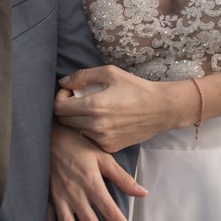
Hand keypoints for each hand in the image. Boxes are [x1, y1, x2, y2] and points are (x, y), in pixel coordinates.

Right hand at [48, 124, 144, 220]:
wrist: (48, 136)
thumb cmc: (77, 145)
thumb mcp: (103, 156)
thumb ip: (122, 177)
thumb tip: (142, 192)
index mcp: (91, 184)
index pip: (111, 210)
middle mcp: (75, 194)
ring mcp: (59, 197)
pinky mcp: (47, 197)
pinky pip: (47, 219)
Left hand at [55, 65, 192, 150]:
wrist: (161, 109)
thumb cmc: (136, 88)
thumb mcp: (110, 73)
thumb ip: (83, 76)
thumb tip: (63, 83)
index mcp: (93, 106)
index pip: (59, 108)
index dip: (60, 97)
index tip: (69, 92)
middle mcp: (95, 126)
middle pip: (64, 121)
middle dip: (67, 109)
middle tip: (79, 100)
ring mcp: (102, 139)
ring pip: (76, 130)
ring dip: (78, 120)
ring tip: (93, 111)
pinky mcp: (109, 147)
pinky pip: (90, 139)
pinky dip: (91, 130)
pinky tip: (104, 121)